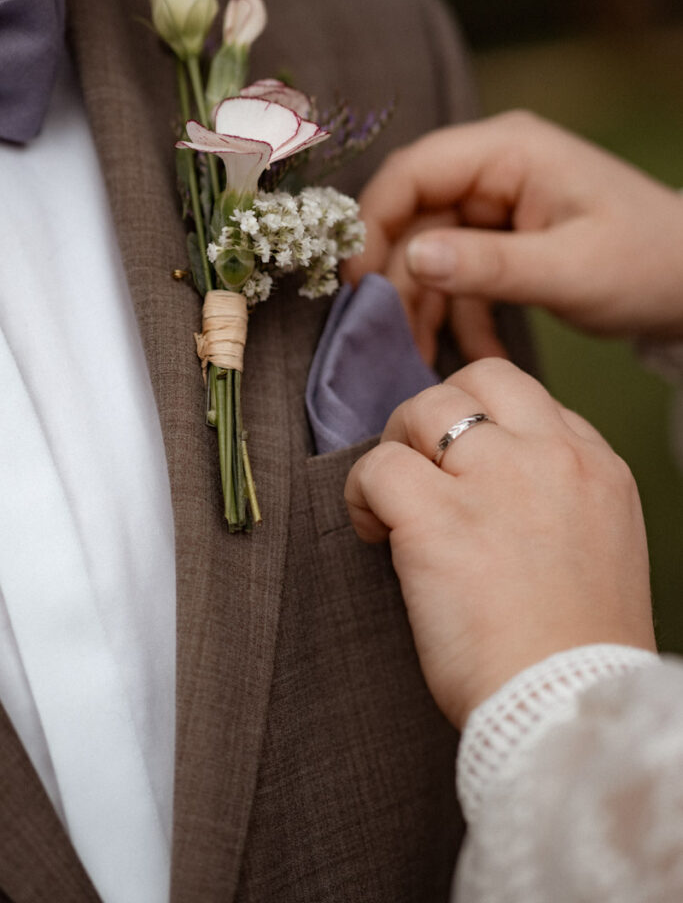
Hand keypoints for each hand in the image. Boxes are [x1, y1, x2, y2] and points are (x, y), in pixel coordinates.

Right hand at [344, 111, 682, 359]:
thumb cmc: (644, 263)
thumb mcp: (566, 269)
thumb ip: (487, 265)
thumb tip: (410, 261)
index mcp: (507, 152)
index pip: (413, 172)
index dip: (373, 222)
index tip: (355, 282)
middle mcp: (493, 170)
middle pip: (413, 214)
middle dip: (396, 276)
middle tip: (380, 332)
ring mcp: (496, 206)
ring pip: (429, 250)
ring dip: (422, 304)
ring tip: (418, 357)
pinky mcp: (501, 240)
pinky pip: (459, 273)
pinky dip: (458, 313)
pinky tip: (468, 353)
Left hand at [344, 358, 655, 728]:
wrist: (567, 707)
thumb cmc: (574, 649)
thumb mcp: (599, 548)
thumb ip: (557, 499)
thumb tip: (489, 485)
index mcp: (595, 466)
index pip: (532, 402)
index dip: (487, 428)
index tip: (464, 469)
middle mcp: (551, 458)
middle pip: (483, 378)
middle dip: (439, 411)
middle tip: (420, 464)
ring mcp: (496, 480)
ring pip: (426, 406)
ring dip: (397, 445)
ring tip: (391, 501)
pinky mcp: (439, 518)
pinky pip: (379, 466)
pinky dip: (360, 492)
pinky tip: (373, 531)